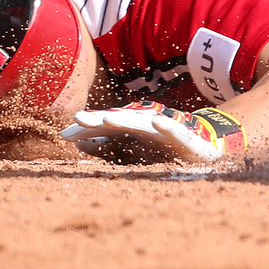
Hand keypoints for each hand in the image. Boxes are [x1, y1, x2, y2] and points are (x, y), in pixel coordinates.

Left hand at [60, 100, 245, 162]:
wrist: (205, 145)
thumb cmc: (164, 148)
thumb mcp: (133, 150)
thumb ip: (108, 147)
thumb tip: (80, 144)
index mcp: (131, 129)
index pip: (104, 127)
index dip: (86, 129)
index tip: (64, 134)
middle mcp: (145, 125)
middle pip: (118, 121)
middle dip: (98, 120)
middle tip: (77, 120)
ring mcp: (163, 128)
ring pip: (142, 123)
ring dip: (125, 120)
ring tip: (107, 118)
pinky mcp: (184, 136)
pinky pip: (175, 130)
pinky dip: (166, 126)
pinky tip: (157, 123)